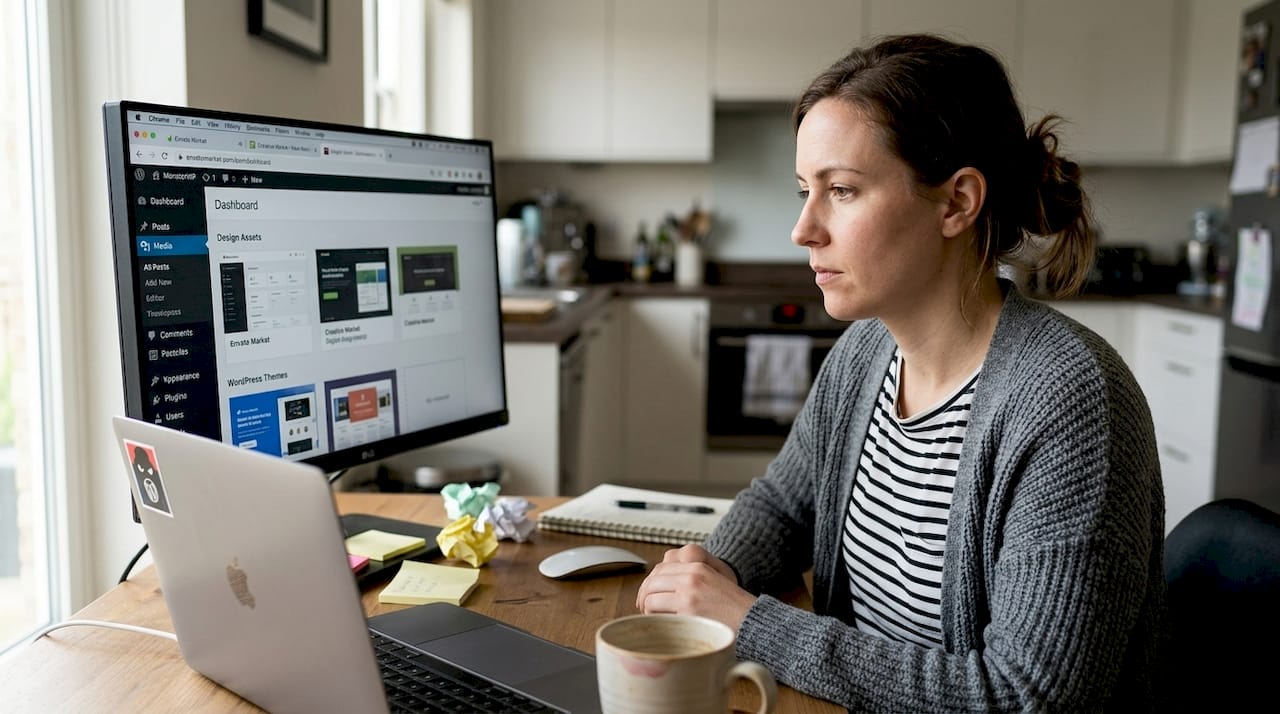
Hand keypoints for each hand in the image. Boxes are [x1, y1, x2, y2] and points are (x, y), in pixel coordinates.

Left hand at [635, 545, 755, 632]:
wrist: (753, 621)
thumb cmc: (733, 608)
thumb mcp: (713, 581)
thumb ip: (689, 580)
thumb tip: (657, 588)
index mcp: (697, 567)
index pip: (660, 568)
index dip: (650, 583)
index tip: (647, 596)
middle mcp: (691, 576)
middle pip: (652, 581)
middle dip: (644, 596)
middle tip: (644, 609)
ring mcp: (688, 593)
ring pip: (651, 597)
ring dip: (648, 609)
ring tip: (654, 619)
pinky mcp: (687, 612)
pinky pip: (657, 612)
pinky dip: (654, 619)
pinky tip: (662, 626)